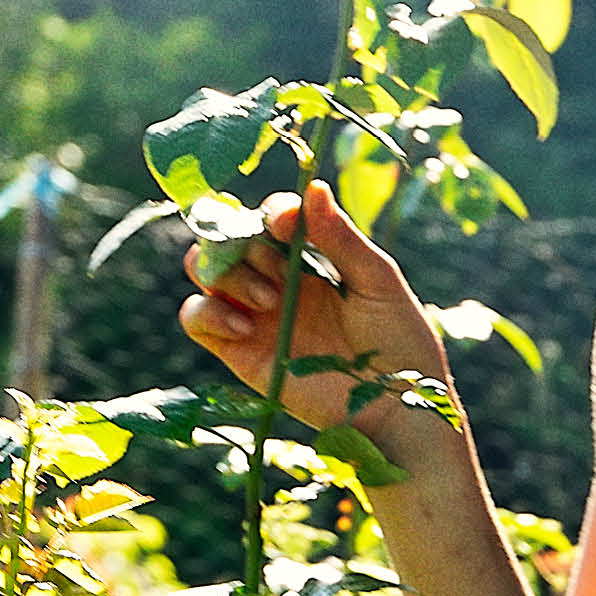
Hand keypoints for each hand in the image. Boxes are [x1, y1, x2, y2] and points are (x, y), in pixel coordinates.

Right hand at [179, 180, 450, 436]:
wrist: (397, 408)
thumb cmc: (399, 342)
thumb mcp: (376, 280)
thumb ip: (340, 238)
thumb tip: (313, 188)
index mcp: (312, 259)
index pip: (271, 217)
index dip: (272, 212)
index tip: (287, 222)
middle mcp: (277, 282)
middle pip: (229, 238)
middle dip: (242, 240)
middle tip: (276, 267)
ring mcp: (256, 316)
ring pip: (205, 272)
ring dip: (227, 273)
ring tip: (269, 300)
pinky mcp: (240, 353)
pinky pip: (196, 319)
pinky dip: (207, 311)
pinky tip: (246, 323)